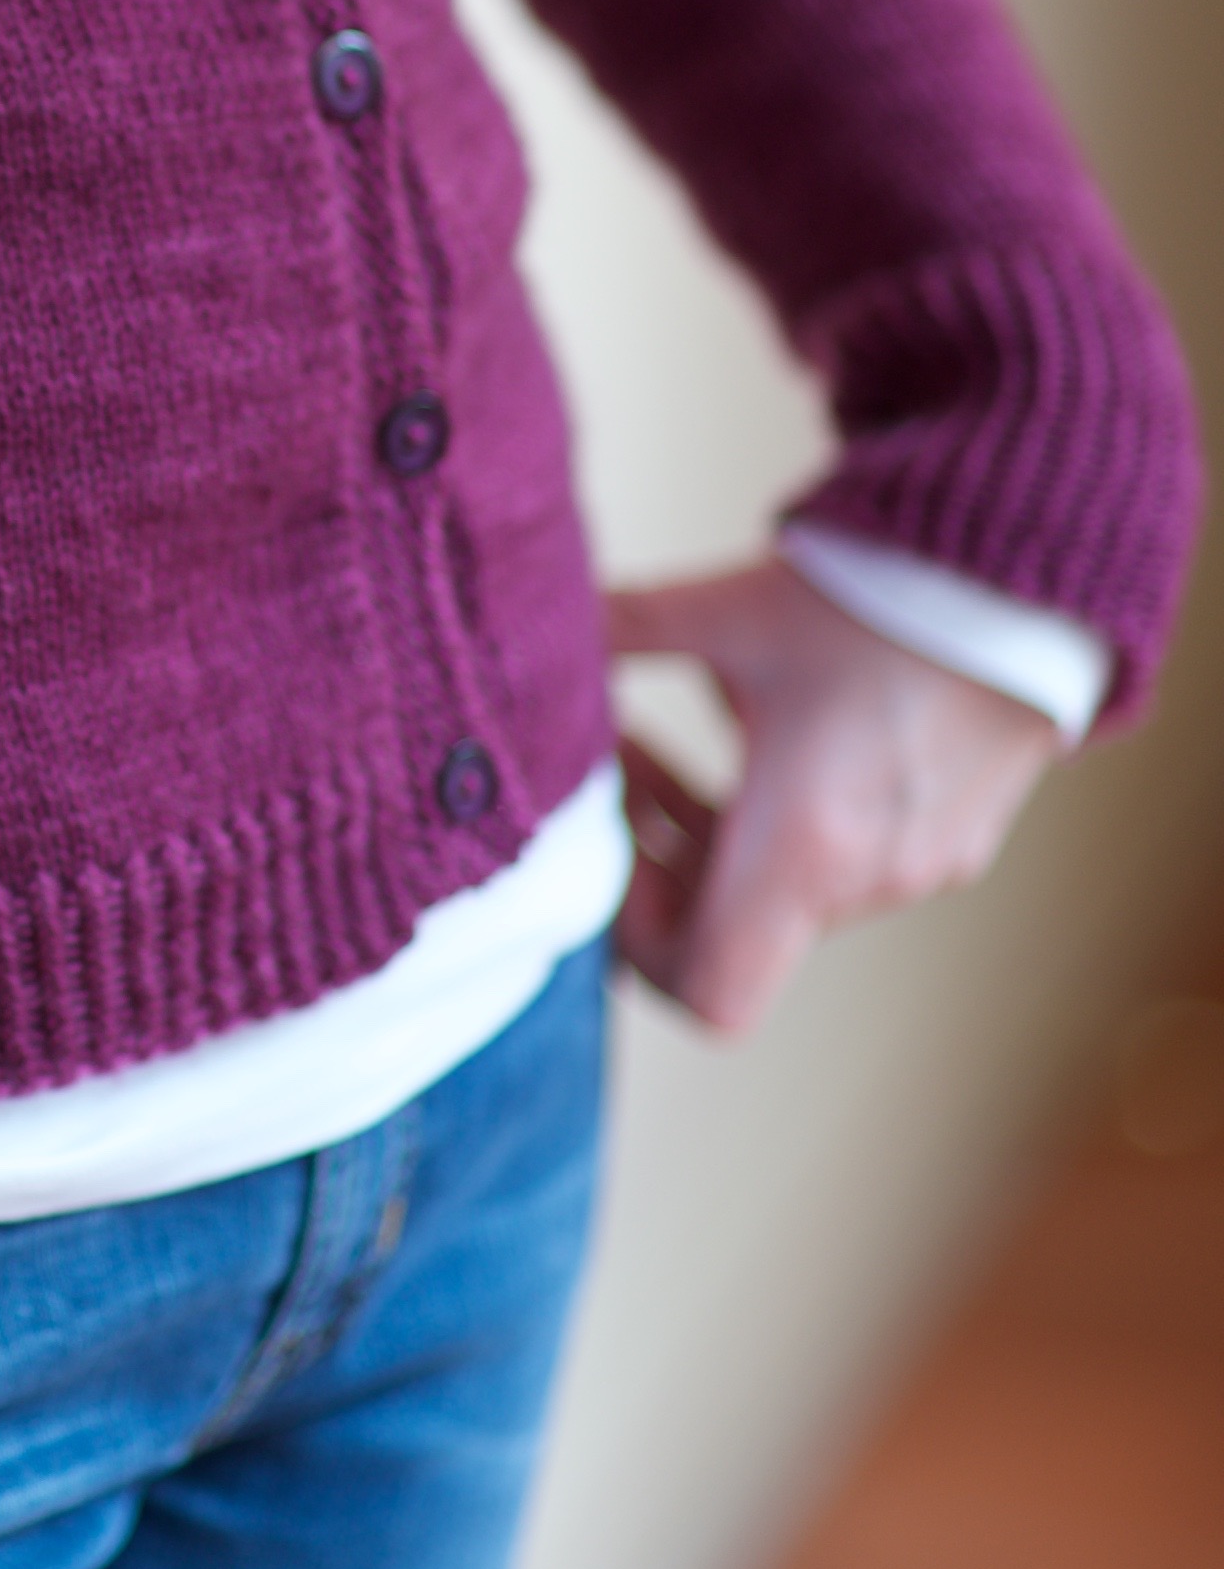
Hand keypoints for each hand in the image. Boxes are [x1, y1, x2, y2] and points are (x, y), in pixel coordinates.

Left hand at [606, 559, 1061, 1032]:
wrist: (1035, 578)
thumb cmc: (882, 597)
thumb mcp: (729, 609)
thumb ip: (619, 625)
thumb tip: (533, 615)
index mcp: (803, 847)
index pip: (706, 990)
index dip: (634, 944)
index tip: (610, 851)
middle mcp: (866, 879)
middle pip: (733, 935)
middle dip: (658, 863)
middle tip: (620, 774)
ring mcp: (918, 866)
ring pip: (784, 895)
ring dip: (715, 835)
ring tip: (667, 741)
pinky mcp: (953, 836)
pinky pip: (845, 863)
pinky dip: (785, 821)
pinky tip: (764, 725)